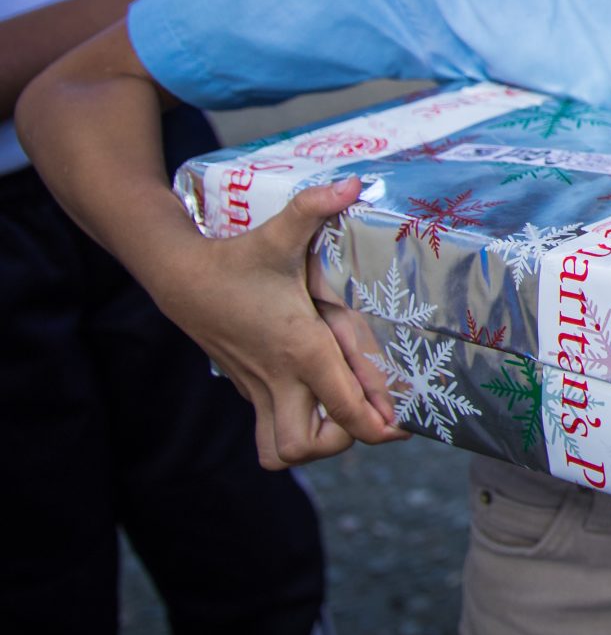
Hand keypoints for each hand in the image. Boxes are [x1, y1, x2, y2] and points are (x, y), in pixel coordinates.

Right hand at [156, 178, 407, 467]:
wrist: (181, 278)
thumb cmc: (239, 258)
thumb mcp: (280, 232)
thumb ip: (315, 207)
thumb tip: (352, 182)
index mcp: (300, 346)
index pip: (342, 404)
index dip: (377, 422)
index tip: (405, 424)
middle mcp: (280, 377)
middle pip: (308, 445)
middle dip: (343, 442)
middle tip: (371, 419)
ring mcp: (260, 389)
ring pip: (280, 451)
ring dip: (313, 447)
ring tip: (340, 421)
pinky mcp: (248, 391)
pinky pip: (269, 436)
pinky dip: (293, 435)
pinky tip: (316, 408)